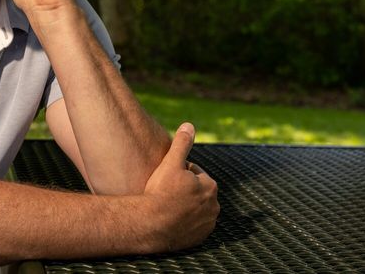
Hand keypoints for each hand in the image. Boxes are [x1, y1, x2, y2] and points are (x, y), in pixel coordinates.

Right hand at [142, 123, 218, 250]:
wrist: (151, 225)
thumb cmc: (160, 192)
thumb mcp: (171, 163)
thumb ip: (182, 143)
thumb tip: (189, 125)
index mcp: (210, 186)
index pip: (194, 173)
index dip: (178, 173)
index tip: (166, 179)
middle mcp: (214, 206)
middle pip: (196, 191)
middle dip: (183, 190)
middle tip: (164, 192)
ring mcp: (207, 224)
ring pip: (195, 208)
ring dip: (185, 206)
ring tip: (166, 206)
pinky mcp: (200, 238)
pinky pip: (193, 226)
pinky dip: (185, 222)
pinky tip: (171, 219)